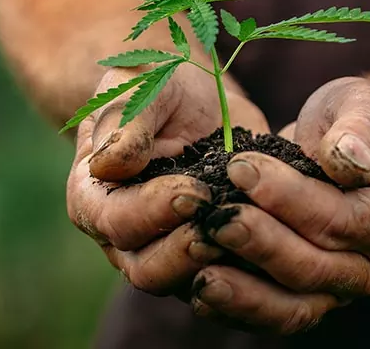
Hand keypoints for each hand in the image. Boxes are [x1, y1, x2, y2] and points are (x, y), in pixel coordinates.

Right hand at [67, 63, 268, 295]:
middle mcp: (122, 237)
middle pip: (147, 269)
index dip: (154, 211)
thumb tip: (110, 164)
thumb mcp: (138, 86)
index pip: (117, 222)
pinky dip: (249, 268)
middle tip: (226, 221)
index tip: (194, 190)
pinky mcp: (207, 256)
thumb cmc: (155, 86)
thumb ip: (125, 121)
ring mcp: (164, 252)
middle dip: (186, 251)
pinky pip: (227, 279)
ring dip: (220, 264)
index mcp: (93, 198)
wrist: (194, 98)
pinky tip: (276, 243)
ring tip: (252, 234)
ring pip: (187, 283)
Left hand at [190, 77, 369, 333]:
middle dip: (260, 245)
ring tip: (201, 277)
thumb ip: (360, 131)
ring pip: (292, 306)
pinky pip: (272, 313)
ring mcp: (338, 287)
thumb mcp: (366, 108)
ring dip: (244, 295)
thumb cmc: (359, 120)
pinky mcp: (305, 295)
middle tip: (216, 219)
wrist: (354, 145)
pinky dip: (236, 308)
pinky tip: (200, 293)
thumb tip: (347, 160)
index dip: (289, 198)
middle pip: (313, 269)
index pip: (341, 220)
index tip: (242, 168)